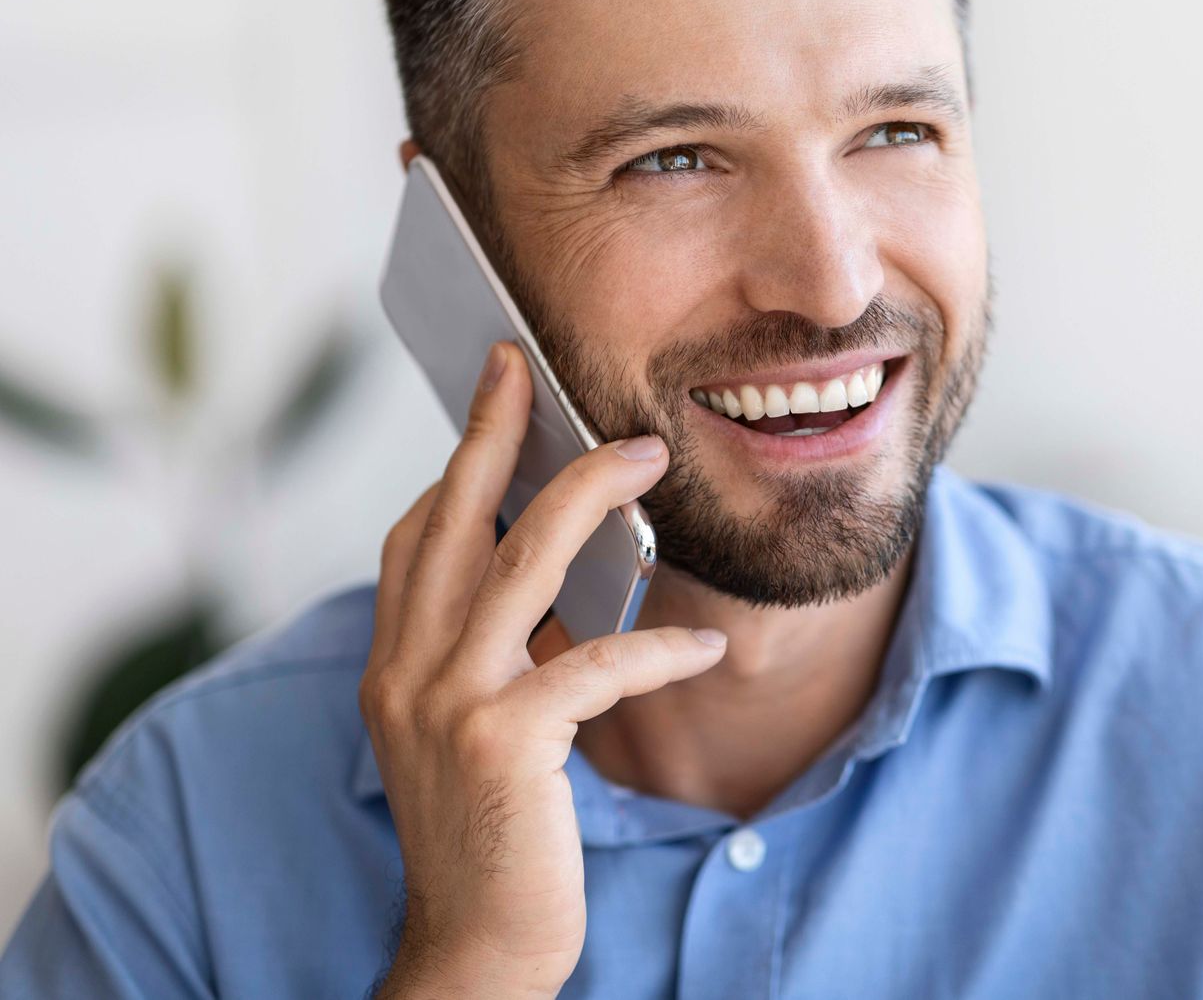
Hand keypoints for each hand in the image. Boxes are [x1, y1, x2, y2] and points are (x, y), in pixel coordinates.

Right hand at [361, 339, 726, 998]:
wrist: (478, 945)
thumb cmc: (497, 829)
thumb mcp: (484, 725)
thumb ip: (506, 650)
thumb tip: (575, 568)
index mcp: (394, 662)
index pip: (416, 538)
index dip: (457, 463)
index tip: (497, 397)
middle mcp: (404, 671)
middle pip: (453, 523)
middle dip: (495, 435)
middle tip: (525, 366)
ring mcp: (444, 705)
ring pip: (517, 565)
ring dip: (586, 500)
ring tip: (645, 455)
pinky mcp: (499, 745)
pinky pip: (592, 667)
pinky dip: (655, 648)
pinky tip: (702, 642)